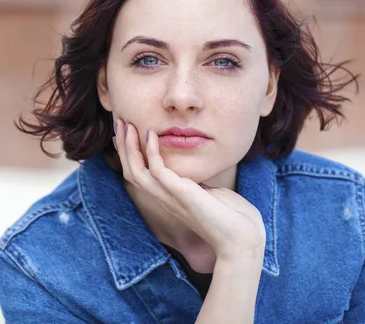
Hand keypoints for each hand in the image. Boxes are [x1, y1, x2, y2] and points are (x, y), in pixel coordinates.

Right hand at [114, 118, 265, 261]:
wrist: (244, 241)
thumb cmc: (233, 219)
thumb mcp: (211, 195)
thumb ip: (200, 185)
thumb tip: (201, 177)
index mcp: (170, 198)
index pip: (139, 175)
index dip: (129, 154)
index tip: (127, 132)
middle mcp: (165, 198)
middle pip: (130, 172)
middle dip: (123, 146)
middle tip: (119, 122)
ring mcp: (171, 198)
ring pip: (135, 172)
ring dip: (128, 148)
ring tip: (127, 125)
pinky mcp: (182, 195)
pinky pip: (157, 171)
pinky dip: (151, 152)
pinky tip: (152, 135)